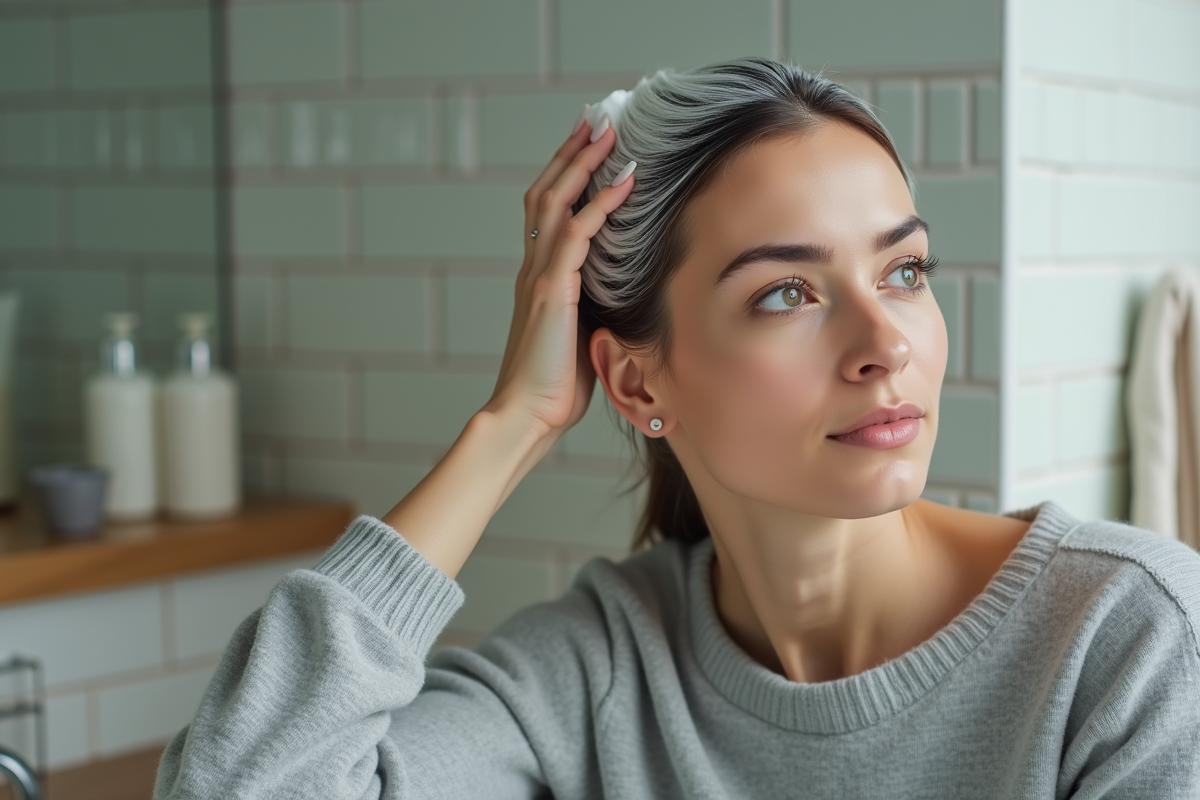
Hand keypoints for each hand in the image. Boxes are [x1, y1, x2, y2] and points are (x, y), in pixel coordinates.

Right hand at [482, 113, 635, 443]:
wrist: (527, 416)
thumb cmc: (554, 387)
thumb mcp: (581, 336)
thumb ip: (594, 307)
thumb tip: (624, 294)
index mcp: (538, 278)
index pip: (547, 212)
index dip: (565, 174)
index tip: (588, 146)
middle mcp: (533, 268)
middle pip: (546, 193)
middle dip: (572, 154)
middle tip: (596, 120)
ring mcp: (540, 276)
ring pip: (555, 202)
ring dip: (583, 164)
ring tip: (608, 133)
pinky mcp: (551, 291)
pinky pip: (577, 235)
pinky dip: (601, 204)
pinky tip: (624, 182)